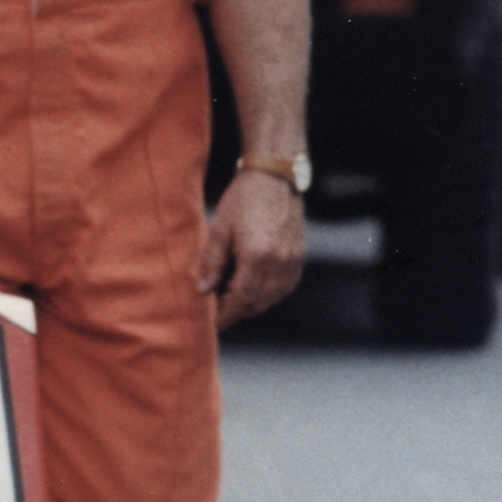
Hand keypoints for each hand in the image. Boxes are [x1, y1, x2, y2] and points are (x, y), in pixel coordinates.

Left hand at [199, 168, 304, 327]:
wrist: (274, 178)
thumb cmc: (242, 200)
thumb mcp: (219, 229)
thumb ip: (211, 263)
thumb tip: (202, 291)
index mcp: (256, 256)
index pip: (240, 299)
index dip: (226, 315)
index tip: (213, 323)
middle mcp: (279, 262)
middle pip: (257, 303)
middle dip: (237, 312)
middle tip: (219, 312)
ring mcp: (293, 260)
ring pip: (273, 299)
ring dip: (253, 305)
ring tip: (234, 301)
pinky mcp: (299, 256)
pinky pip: (285, 287)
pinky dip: (270, 294)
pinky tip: (254, 289)